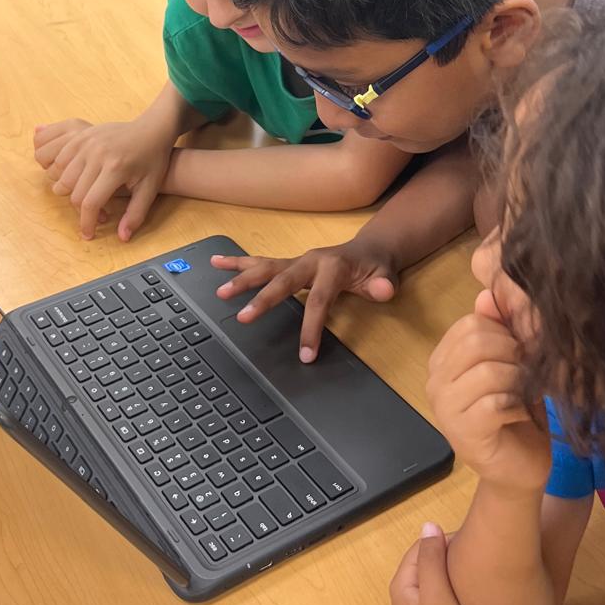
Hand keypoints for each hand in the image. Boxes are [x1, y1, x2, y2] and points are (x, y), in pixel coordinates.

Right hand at [33, 117, 173, 240]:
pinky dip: (62, 173)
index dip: (86, 223)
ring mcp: (87, 142)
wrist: (151, 129)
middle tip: (94, 213)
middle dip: (79, 210)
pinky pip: (60, 159)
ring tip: (85, 196)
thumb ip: (135, 215)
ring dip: (69, 192)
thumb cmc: (152, 160)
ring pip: (62, 176)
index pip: (90, 203)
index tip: (88, 234)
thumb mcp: (149, 189)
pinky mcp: (81, 136)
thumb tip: (122, 238)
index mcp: (115, 167)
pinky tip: (77, 179)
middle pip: (73, 192)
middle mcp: (98, 153)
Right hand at [212, 240, 397, 362]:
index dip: (312, 327)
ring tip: (221, 292)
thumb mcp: (386, 276)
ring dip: (243, 280)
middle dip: (263, 299)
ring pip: (265, 268)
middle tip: (244, 317)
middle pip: (283, 281)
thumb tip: (384, 290)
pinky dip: (238, 263)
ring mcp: (297, 261)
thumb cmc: (375, 268)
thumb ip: (384, 284)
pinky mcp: (288, 264)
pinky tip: (217, 263)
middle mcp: (310, 261)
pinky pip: (260, 262)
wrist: (370, 249)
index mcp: (333, 267)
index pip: (319, 300)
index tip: (306, 354)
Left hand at [391, 523, 493, 604]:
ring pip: (435, 584)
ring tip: (477, 571)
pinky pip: (443, 601)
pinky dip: (456, 593)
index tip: (468, 539)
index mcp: (401, 590)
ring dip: (452, 575)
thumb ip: (431, 560)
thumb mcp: (438, 596)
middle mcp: (405, 604)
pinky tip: (473, 597)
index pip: (418, 549)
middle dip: (446, 556)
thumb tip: (428, 525)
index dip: (441, 540)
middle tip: (475, 554)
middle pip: (426, 566)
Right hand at [426, 291, 549, 494]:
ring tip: (526, 394)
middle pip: (477, 341)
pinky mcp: (463, 433)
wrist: (519, 470)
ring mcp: (444, 409)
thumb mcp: (513, 365)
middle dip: (514, 354)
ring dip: (519, 381)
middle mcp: (435, 381)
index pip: (472, 323)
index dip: (506, 333)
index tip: (523, 354)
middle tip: (529, 374)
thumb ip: (501, 330)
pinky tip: (522, 415)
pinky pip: (495, 403)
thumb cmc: (517, 414)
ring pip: (488, 370)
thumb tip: (487, 294)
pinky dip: (518, 405)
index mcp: (443, 360)